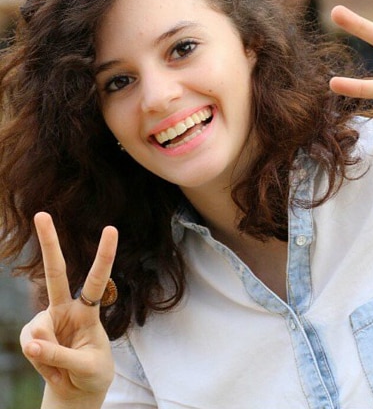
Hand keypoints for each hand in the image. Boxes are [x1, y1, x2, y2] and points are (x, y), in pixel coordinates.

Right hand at [20, 212, 117, 408]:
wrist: (79, 390)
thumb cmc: (92, 372)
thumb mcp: (87, 367)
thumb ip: (60, 355)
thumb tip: (30, 344)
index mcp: (90, 310)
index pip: (98, 278)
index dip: (104, 255)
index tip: (111, 228)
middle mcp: (68, 308)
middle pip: (57, 273)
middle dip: (49, 244)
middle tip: (41, 214)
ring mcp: (49, 319)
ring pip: (39, 328)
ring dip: (48, 353)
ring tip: (63, 365)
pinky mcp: (34, 334)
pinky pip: (31, 344)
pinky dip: (40, 359)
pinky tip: (49, 364)